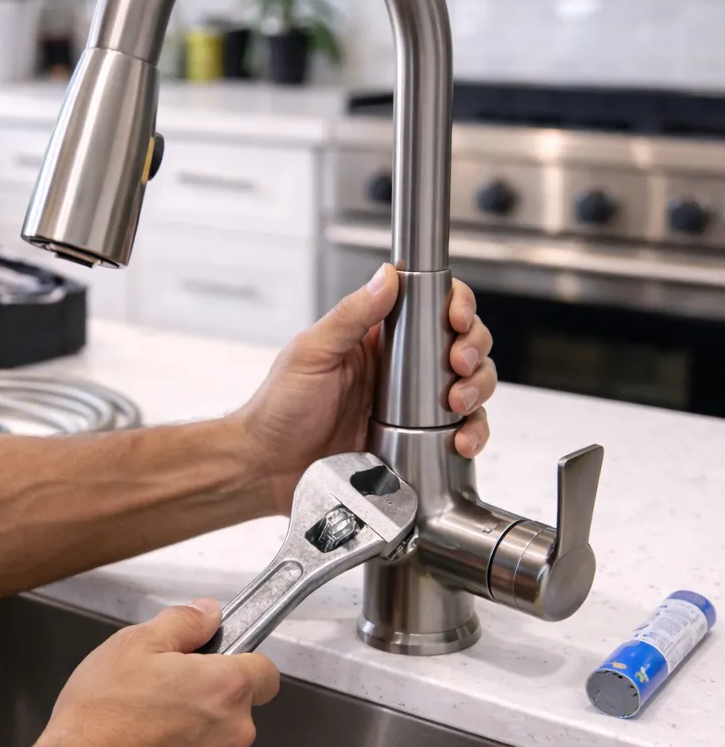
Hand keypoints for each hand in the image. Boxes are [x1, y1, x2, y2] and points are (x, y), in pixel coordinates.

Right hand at [38, 599, 278, 746]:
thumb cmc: (101, 713)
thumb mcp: (133, 645)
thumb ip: (182, 623)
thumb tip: (209, 614)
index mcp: (226, 686)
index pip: (265, 671)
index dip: (240, 663)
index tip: (212, 664)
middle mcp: (235, 732)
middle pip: (237, 708)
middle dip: (207, 699)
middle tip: (159, 694)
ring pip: (219, 743)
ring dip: (195, 735)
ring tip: (144, 730)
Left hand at [233, 265, 495, 513]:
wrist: (267, 469)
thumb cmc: (278, 410)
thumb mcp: (311, 353)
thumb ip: (350, 315)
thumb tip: (387, 277)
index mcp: (377, 339)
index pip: (430, 307)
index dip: (455, 306)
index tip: (456, 318)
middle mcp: (401, 370)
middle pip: (463, 344)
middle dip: (474, 348)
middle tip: (459, 363)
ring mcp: (412, 408)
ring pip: (471, 386)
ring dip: (479, 388)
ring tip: (458, 402)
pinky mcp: (417, 444)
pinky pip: (460, 432)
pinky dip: (473, 432)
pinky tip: (461, 438)